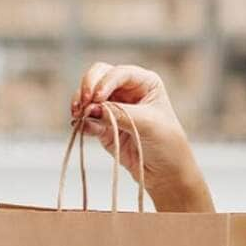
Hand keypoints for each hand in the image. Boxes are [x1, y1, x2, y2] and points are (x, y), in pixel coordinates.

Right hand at [70, 62, 212, 211]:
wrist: (165, 172)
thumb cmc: (167, 143)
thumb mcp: (148, 124)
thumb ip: (120, 114)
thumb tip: (91, 109)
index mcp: (144, 82)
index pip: (119, 73)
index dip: (105, 82)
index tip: (97, 98)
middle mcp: (127, 90)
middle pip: (99, 76)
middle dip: (88, 87)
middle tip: (83, 103)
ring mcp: (113, 107)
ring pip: (88, 96)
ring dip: (80, 103)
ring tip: (77, 116)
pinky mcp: (103, 126)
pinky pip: (86, 119)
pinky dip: (81, 121)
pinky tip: (80, 127)